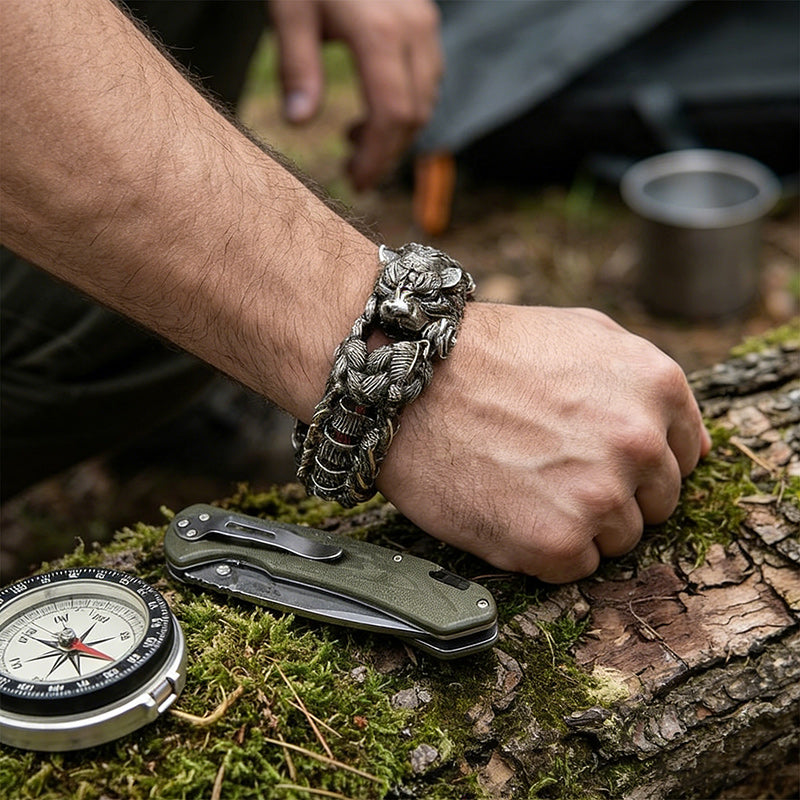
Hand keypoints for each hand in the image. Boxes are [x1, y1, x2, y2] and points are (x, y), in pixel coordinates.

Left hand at [269, 0, 441, 190]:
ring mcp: (424, 22)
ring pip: (427, 98)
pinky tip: (373, 111)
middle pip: (415, 114)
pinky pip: (427, 78)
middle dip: (387, 153)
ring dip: (396, 133)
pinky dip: (405, 106)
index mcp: (378, 32)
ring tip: (355, 142)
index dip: (376, 157)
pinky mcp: (424, 18)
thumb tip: (299, 123)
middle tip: (354, 174)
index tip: (356, 182)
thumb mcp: (290, 9)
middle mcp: (412, 28)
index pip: (391, 115)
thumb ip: (296, 65)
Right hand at [378, 304, 711, 582]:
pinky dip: (544, 549)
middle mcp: (639, 444)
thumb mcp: (585, 332)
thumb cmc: (489, 353)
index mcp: (655, 389)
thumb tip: (689, 440)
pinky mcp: (555, 542)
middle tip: (554, 469)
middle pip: (656, 503)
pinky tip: (510, 510)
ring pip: (618, 539)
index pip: (686, 456)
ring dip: (579, 523)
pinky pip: (575, 566)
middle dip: (614, 492)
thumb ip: (644, 381)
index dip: (642, 462)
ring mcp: (599, 497)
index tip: (603, 459)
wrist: (408, 380)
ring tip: (525, 484)